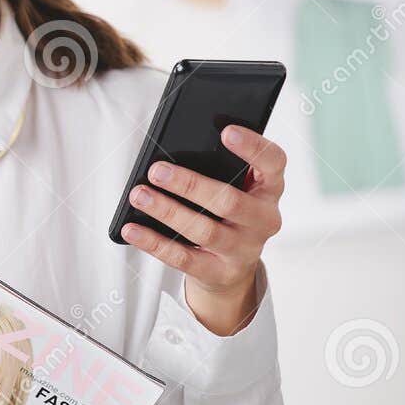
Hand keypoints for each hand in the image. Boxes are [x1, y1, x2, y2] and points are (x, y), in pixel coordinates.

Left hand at [120, 123, 285, 334]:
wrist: (234, 268)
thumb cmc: (230, 213)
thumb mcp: (237, 187)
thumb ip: (220, 168)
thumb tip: (174, 153)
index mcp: (269, 188)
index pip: (272, 162)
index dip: (252, 146)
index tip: (226, 131)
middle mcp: (264, 219)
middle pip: (229, 201)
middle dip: (190, 184)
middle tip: (157, 171)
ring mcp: (244, 249)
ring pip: (204, 230)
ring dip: (167, 211)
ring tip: (139, 195)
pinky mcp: (220, 272)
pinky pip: (183, 258)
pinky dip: (154, 242)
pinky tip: (132, 229)